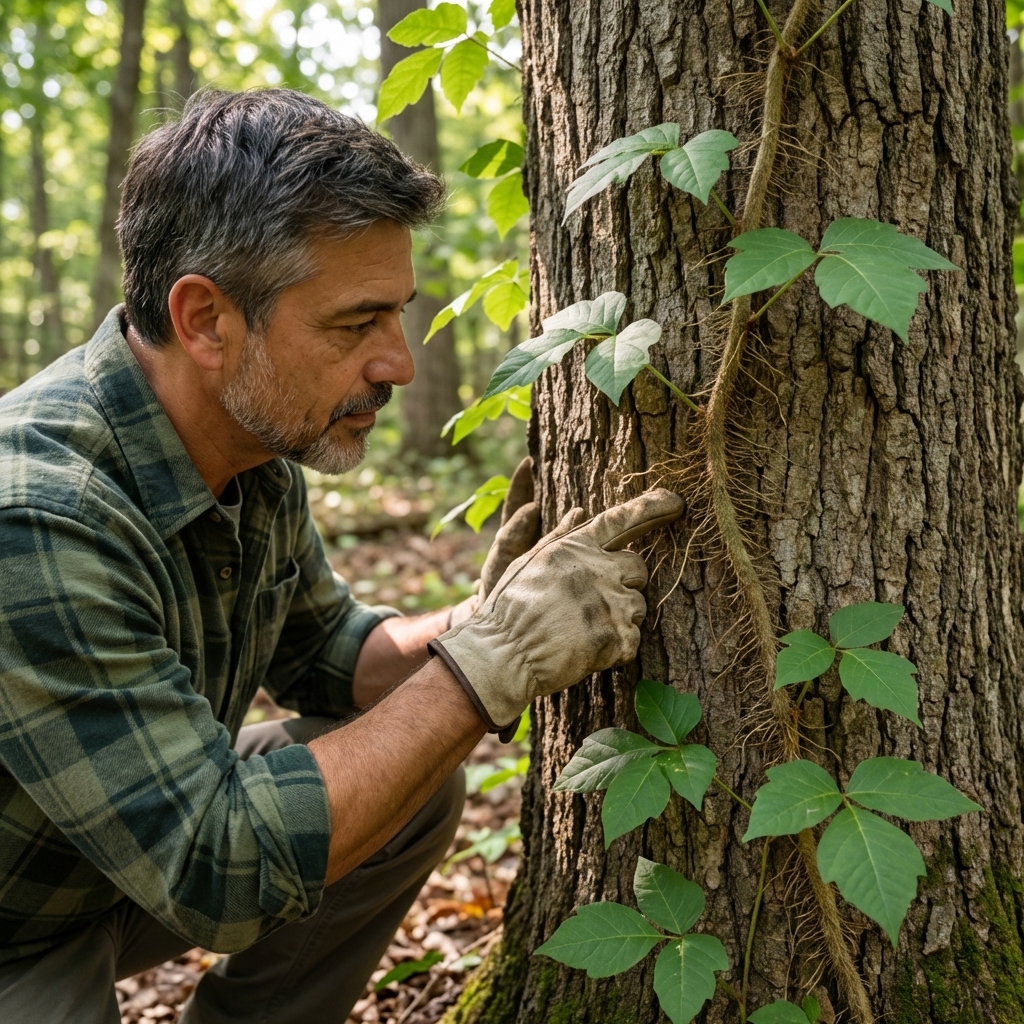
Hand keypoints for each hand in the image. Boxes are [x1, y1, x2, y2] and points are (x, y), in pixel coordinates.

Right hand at [430, 488, 683, 730]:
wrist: (504, 655)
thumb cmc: (510, 609)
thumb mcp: (528, 562)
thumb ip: (560, 537)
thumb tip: (580, 510)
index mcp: (575, 548)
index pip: (622, 519)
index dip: (653, 507)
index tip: (677, 502)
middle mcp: (597, 570)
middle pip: (639, 568)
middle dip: (626, 583)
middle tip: (596, 602)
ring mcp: (609, 604)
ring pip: (639, 606)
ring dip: (620, 618)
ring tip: (583, 630)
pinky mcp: (616, 638)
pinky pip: (633, 640)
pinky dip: (616, 648)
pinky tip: (587, 649)